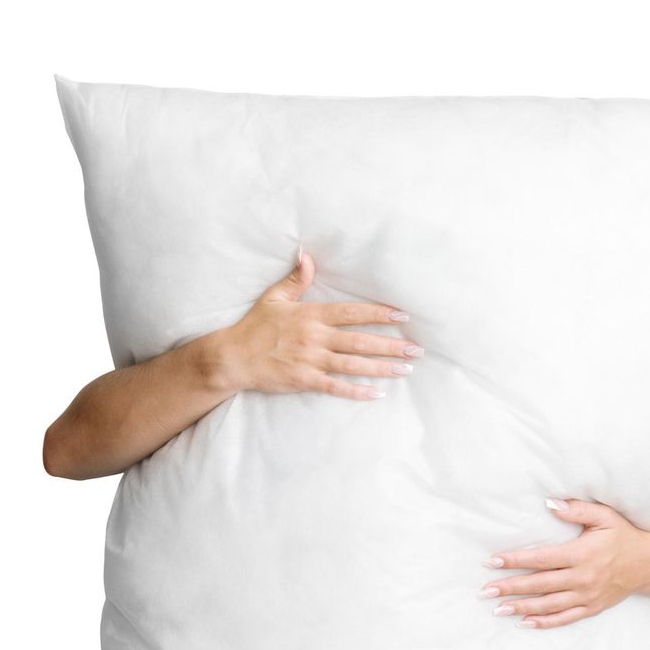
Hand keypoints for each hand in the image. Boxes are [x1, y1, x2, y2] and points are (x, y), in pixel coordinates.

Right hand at [216, 250, 423, 400]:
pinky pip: (336, 387)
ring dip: (382, 368)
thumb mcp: (274, 298)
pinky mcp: (305, 380)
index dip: (378, 313)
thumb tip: (308, 256)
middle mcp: (315, 338)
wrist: (232, 357)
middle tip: (417, 349)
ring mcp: (311, 360)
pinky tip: (377, 393)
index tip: (402, 315)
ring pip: (354, 364)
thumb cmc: (254, 327)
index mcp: (311, 315)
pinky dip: (357, 391)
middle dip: (391, 345)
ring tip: (406, 370)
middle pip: (360, 341)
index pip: (352, 313)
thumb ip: (296, 279)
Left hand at [479, 498, 649, 628]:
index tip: (492, 562)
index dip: (515, 560)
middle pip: (539, 585)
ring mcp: (587, 596)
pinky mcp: (592, 608)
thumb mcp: (605, 516)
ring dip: (521, 607)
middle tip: (485, 590)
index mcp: (582, 554)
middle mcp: (583, 578)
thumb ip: (576, 509)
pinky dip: (544, 623)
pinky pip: (564, 618)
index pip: (541, 558)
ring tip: (497, 609)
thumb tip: (549, 503)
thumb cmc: (623, 536)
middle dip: (510, 587)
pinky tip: (524, 623)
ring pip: (548, 605)